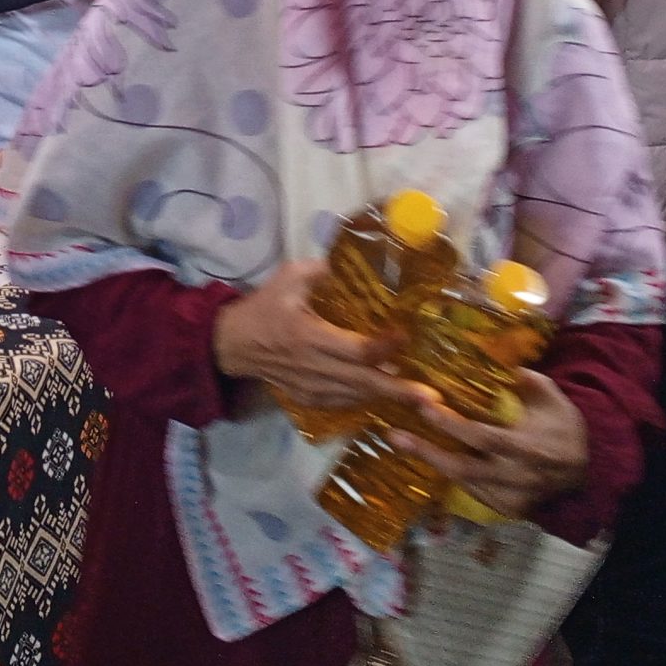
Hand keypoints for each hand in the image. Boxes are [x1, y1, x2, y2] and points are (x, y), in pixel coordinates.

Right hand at [213, 260, 404, 412]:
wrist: (233, 345)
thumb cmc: (263, 308)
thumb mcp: (286, 278)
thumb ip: (318, 271)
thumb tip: (349, 262)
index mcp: (308, 337)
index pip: (355, 349)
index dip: (383, 346)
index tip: (405, 336)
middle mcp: (312, 367)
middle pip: (364, 382)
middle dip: (400, 390)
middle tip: (432, 397)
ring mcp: (310, 388)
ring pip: (357, 397)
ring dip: (388, 397)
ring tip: (419, 397)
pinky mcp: (309, 399)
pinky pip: (345, 403)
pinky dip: (367, 399)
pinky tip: (386, 394)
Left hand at [390, 371, 589, 518]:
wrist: (587, 467)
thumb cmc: (564, 426)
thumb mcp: (552, 397)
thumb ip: (526, 379)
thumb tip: (501, 361)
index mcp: (527, 447)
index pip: (482, 437)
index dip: (452, 425)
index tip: (424, 407)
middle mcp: (515, 476)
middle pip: (463, 468)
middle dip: (425, 453)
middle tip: (393, 435)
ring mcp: (510, 497)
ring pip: (462, 483)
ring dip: (432, 464)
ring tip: (401, 442)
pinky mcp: (507, 509)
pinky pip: (472, 493)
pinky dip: (452, 476)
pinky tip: (430, 458)